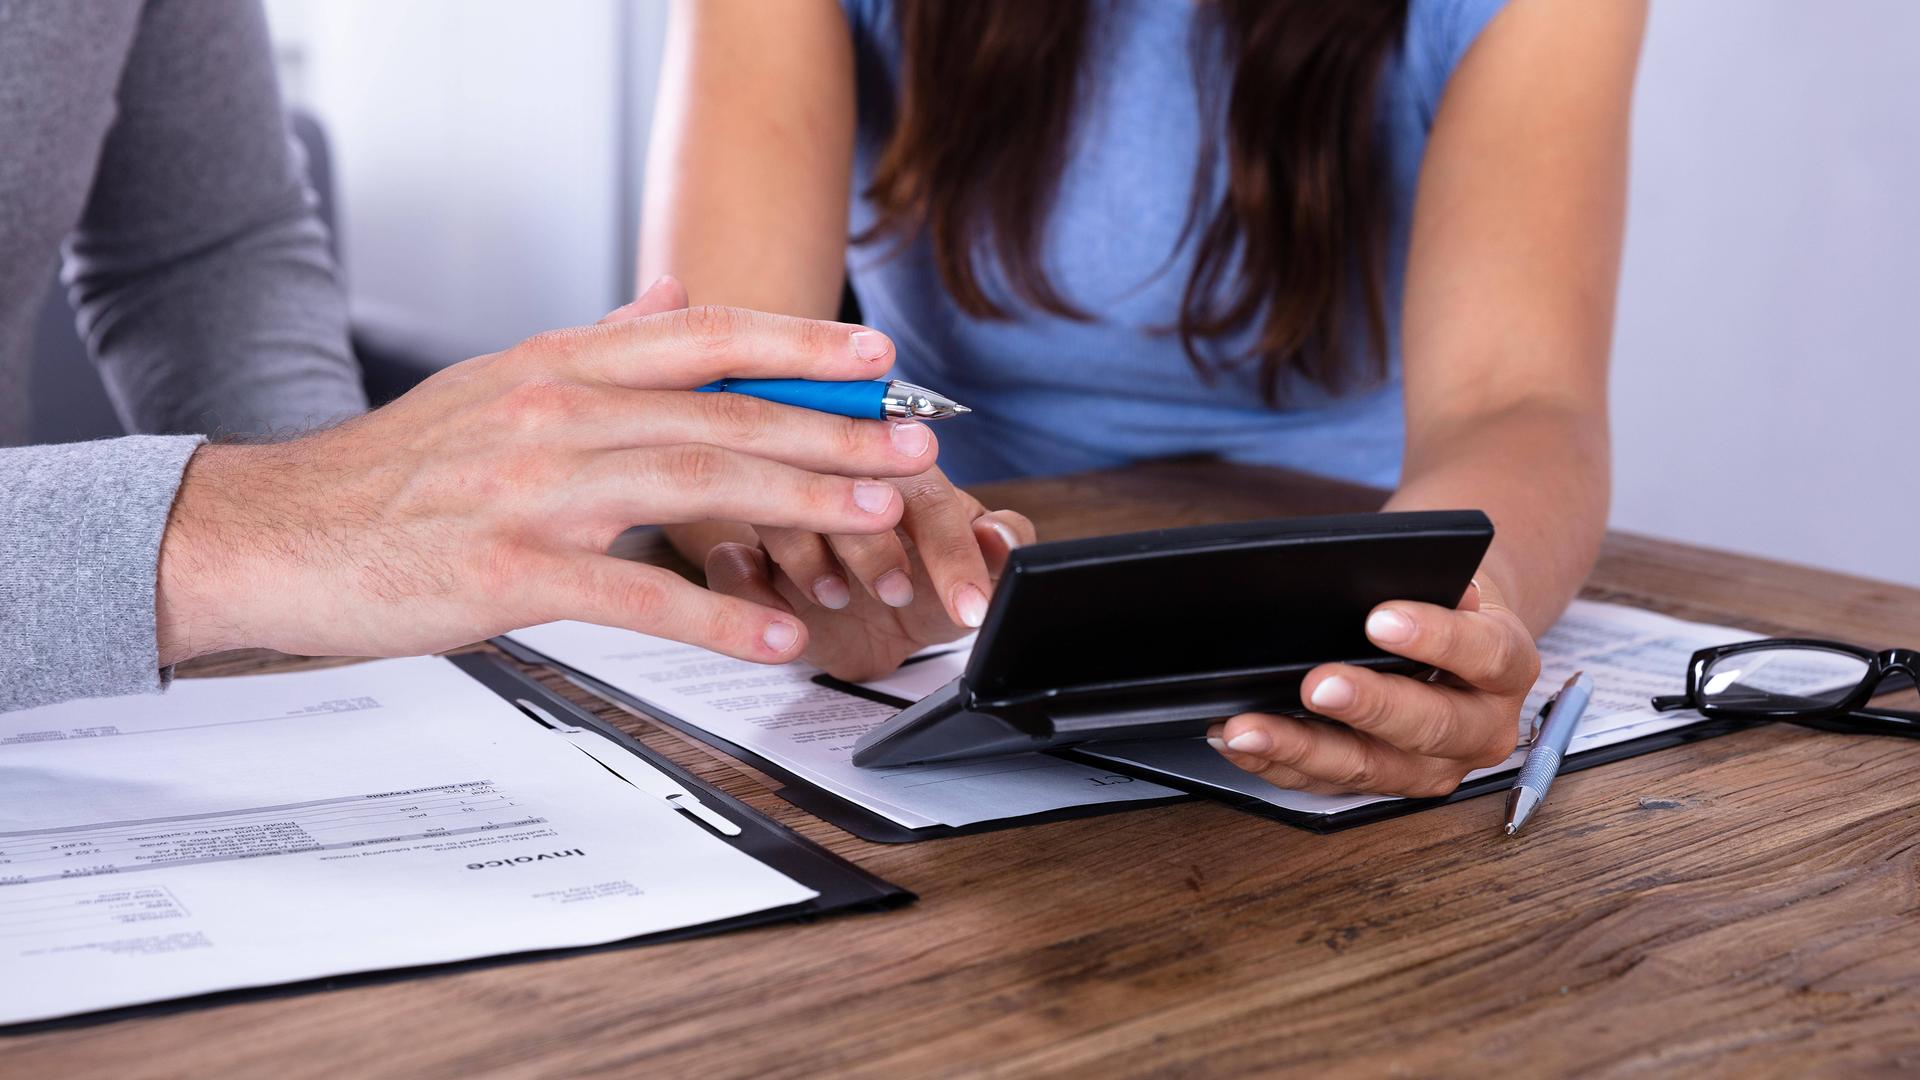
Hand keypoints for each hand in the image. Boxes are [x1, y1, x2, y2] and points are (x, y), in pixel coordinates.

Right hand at [154, 278, 937, 666]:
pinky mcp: (507, 572)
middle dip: (828, 428)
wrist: (274, 533)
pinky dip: (713, 614)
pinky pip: (632, 594)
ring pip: (690, 484)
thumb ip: (597, 343)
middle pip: (718, 412)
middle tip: (912, 444)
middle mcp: (553, 412)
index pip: (699, 336)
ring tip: (874, 516)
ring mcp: (532, 491)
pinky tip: (775, 633)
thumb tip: (674, 296)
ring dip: (795, 500)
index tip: (875, 355)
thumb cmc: (393, 473)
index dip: (796, 341)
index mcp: (557, 365)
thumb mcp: (498, 382)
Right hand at [703, 467, 1035, 679]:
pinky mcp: (746, 553)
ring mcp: (787, 510)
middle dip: (873, 546)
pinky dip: (750, 588)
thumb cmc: (923, 580)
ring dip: (810, 558)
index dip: (950, 551)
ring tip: (839, 598)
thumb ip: (1000, 548)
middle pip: (844, 487)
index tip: (970, 607)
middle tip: (898, 595)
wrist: (868, 628)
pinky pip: (728, 561)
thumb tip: (1005, 539)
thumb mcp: (972, 570)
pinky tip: (781, 615)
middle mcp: (840, 478)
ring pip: (779, 511)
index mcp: (903, 472)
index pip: (927, 496)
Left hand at [1209, 576, 1538, 796]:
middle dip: (1367, 706)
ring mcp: (1431, 766)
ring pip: (1368, 768)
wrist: (1451, 636)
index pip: (1483, 654)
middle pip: (1428, 726)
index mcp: (1508, 667)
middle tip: (1316, 683)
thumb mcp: (1450, 576)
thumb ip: (1433, 579)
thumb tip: (1385, 577)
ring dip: (1300, 748)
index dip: (1436, 638)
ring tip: (1247, 726)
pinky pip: (1324, 782)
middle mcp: (1481, 730)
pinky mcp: (1382, 784)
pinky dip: (1275, 763)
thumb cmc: (1441, 600)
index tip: (1380, 619)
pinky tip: (1238, 743)